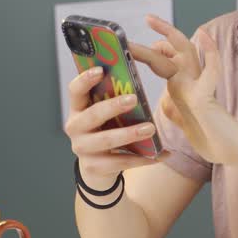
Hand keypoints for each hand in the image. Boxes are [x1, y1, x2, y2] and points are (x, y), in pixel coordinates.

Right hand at [63, 67, 166, 185]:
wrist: (96, 168)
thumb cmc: (105, 131)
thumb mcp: (105, 116)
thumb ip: (114, 100)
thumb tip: (138, 84)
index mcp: (78, 109)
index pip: (75, 91)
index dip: (85, 80)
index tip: (101, 70)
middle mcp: (75, 128)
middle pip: (92, 115)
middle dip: (113, 106)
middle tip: (134, 98)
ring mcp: (82, 149)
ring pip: (106, 140)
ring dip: (130, 133)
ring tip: (151, 128)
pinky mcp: (94, 167)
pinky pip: (121, 161)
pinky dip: (143, 158)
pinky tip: (162, 154)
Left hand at [130, 15, 237, 165]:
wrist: (235, 154)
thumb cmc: (214, 141)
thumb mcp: (186, 126)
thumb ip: (176, 112)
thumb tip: (164, 102)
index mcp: (185, 89)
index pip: (168, 62)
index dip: (154, 51)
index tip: (136, 44)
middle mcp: (192, 83)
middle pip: (177, 50)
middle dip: (162, 33)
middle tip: (148, 17)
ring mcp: (199, 88)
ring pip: (185, 54)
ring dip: (170, 36)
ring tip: (153, 21)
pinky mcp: (206, 98)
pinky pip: (210, 71)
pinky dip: (209, 53)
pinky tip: (206, 37)